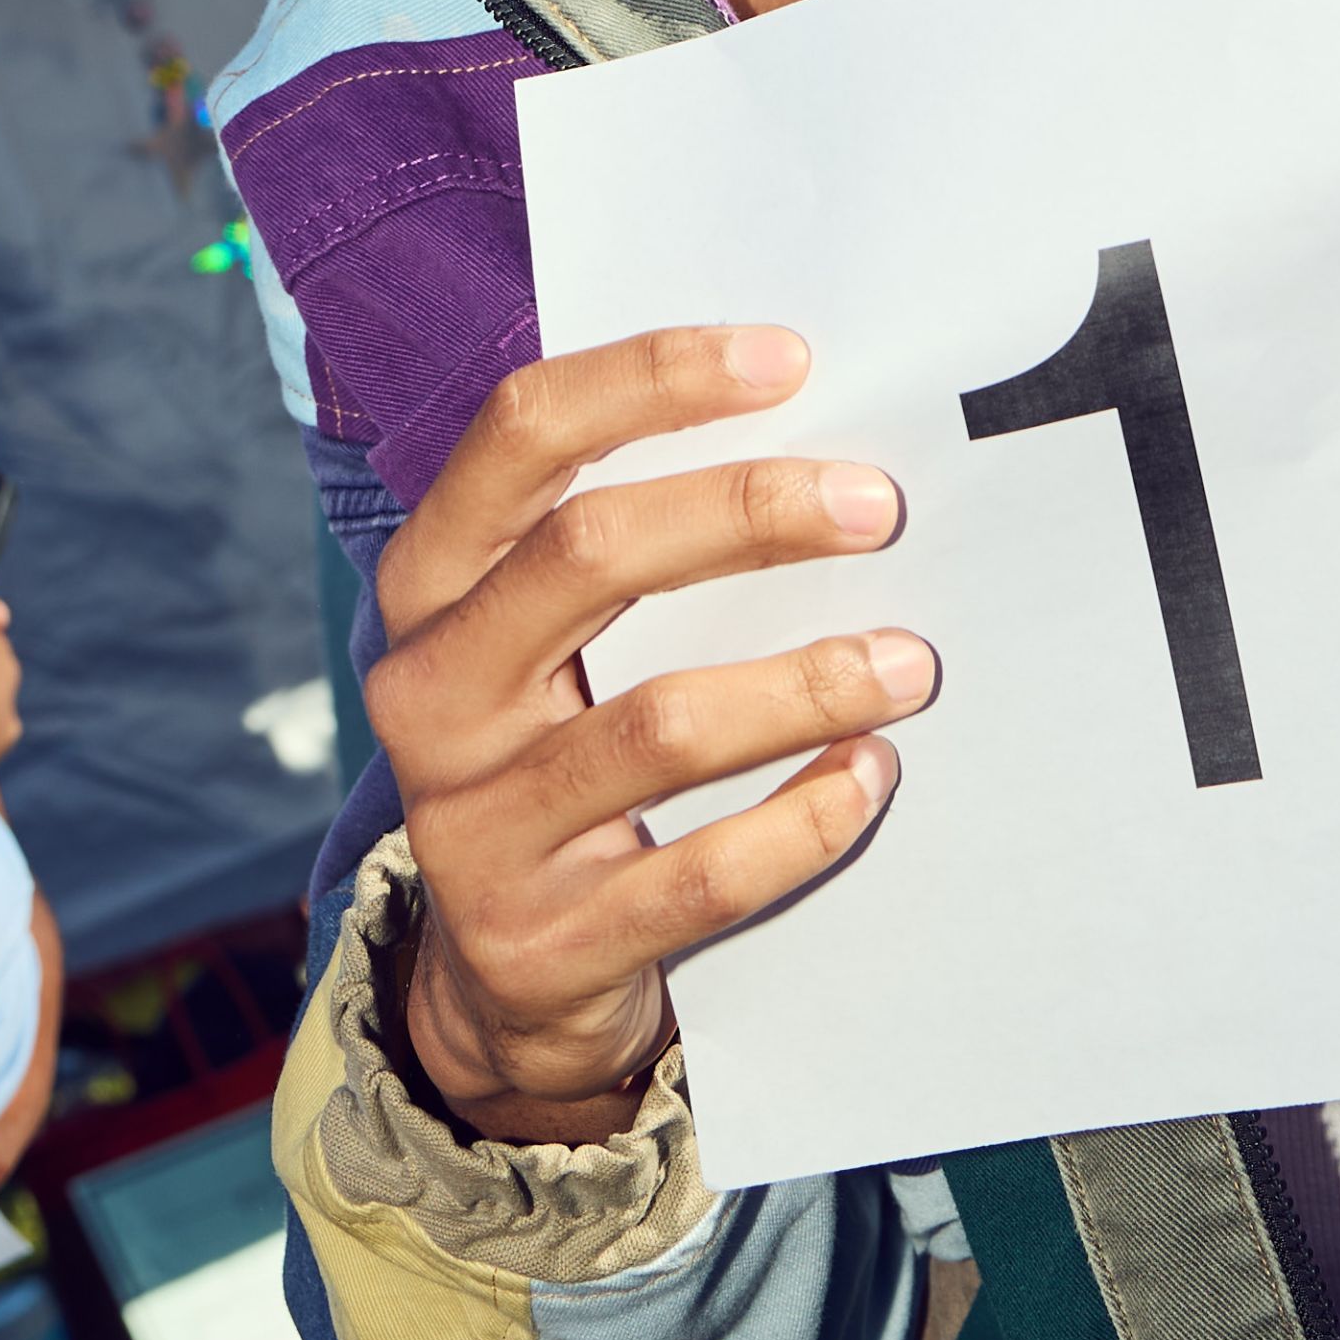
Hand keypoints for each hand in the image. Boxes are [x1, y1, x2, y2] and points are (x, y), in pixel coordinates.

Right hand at [367, 325, 929, 1144]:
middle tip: (877, 506)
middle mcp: (429, 693)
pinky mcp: (541, 943)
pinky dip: (801, 819)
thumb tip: (806, 426)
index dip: (652, 378)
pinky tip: (870, 775)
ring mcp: (473, 827)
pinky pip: (697, 873)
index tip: (789, 360)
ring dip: (807, 682)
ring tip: (910, 662)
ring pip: (661, 726)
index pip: (523, 433)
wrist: (504, 979)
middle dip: (750, 511)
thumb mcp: (549, 638)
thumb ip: (628, 541)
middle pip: (589, 554)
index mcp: (429, 585)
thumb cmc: (564, 747)